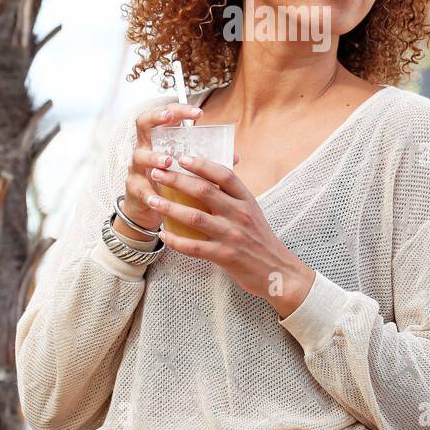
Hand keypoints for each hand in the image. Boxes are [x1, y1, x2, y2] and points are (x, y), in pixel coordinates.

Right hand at [123, 100, 239, 236]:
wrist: (149, 209)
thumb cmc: (171, 181)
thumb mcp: (187, 167)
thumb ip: (207, 160)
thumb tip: (234, 158)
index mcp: (161, 139)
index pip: (166, 115)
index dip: (179, 110)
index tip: (198, 113)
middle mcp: (146, 147)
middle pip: (143, 123)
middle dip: (155, 117)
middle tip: (168, 117)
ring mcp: (137, 167)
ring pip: (139, 156)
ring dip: (153, 157)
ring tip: (167, 161)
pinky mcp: (133, 188)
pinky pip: (139, 188)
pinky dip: (148, 193)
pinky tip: (156, 198)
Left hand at [144, 154, 315, 313]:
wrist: (278, 271)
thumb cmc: (261, 239)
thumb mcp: (252, 212)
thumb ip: (232, 197)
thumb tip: (207, 179)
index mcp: (247, 200)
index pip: (224, 175)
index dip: (202, 164)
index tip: (182, 157)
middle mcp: (239, 214)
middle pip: (204, 191)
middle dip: (176, 180)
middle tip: (156, 173)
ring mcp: (232, 235)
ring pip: (194, 217)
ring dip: (169, 207)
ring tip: (151, 200)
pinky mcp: (225, 256)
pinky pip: (194, 247)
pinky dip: (176, 240)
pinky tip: (163, 234)